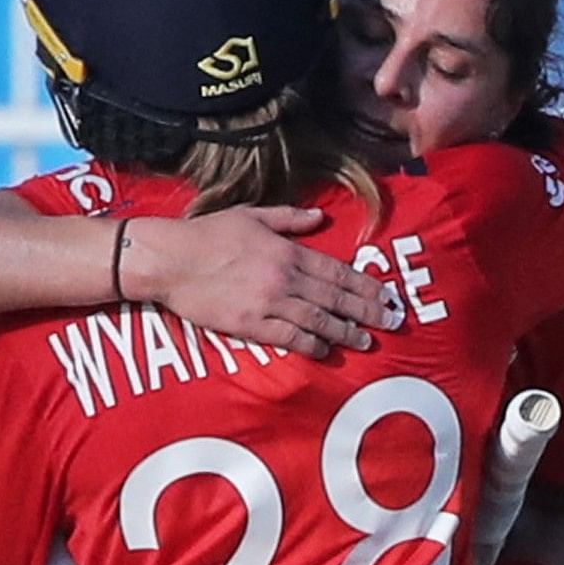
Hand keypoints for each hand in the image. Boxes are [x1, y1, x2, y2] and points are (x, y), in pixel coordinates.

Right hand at [117, 207, 401, 358]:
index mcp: (287, 250)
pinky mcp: (249, 323)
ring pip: (318, 320)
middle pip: (336, 298)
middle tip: (393, 322)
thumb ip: (289, 218)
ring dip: (345, 331)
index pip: (337, 271)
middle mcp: (284, 277)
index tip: (388, 295)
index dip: (366, 285)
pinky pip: (287, 337)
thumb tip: (319, 217)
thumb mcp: (252, 214)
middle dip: (368, 311)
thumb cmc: (207, 233)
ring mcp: (267, 302)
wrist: (170, 259)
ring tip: (367, 341)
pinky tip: (325, 350)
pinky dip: (310, 344)